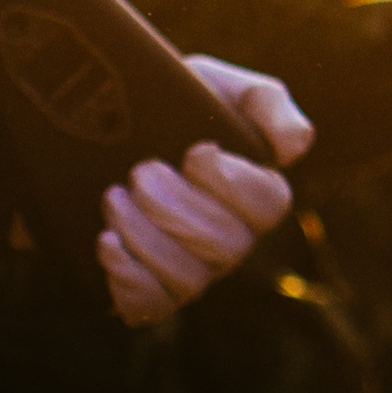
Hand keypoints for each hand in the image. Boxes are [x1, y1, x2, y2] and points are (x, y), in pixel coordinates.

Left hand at [98, 55, 307, 323]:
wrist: (99, 131)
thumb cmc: (175, 105)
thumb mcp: (223, 87)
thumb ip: (269, 104)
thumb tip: (292, 151)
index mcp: (257, 195)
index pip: (269, 206)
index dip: (232, 183)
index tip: (194, 151)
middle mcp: (231, 241)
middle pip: (225, 246)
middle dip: (176, 207)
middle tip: (139, 171)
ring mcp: (191, 271)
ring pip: (188, 280)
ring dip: (145, 237)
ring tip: (112, 197)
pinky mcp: (145, 291)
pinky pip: (149, 306)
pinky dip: (126, 275)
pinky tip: (104, 239)